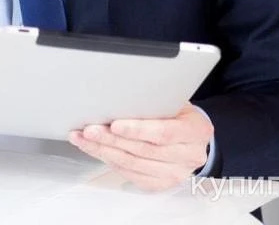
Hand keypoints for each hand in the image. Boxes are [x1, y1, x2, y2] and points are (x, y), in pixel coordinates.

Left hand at [68, 103, 211, 191]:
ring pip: (133, 164)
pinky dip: (110, 161)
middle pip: (144, 150)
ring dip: (104, 151)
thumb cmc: (180, 112)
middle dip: (111, 139)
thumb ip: (154, 100)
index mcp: (195, 131)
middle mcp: (188, 156)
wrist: (193, 136)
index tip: (114, 124)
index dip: (137, 129)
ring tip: (83, 138)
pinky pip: (130, 174)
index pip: (163, 133)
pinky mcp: (160, 184)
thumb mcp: (175, 99)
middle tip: (89, 129)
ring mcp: (175, 174)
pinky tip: (96, 150)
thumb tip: (120, 93)